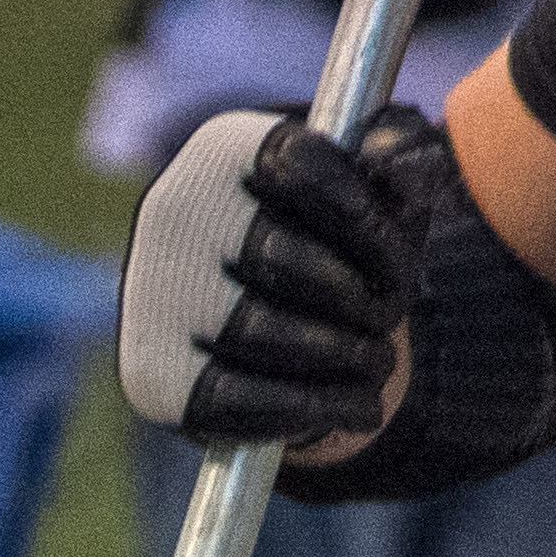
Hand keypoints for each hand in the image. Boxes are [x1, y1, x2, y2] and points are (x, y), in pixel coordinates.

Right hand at [118, 107, 429, 452]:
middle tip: (388, 314)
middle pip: (278, 255)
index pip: (298, 164)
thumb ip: (404, 151)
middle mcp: (170, 212)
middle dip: (356, 296)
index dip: (364, 216)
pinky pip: (235, 399)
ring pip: (258, 329)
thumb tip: (395, 162)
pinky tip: (359, 406)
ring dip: (342, 355)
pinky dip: (312, 407)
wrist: (279, 328)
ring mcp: (151, 296)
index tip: (397, 258)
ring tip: (377, 360)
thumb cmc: (340, 240)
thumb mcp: (381, 182)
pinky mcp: (153, 376)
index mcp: (223, 149)